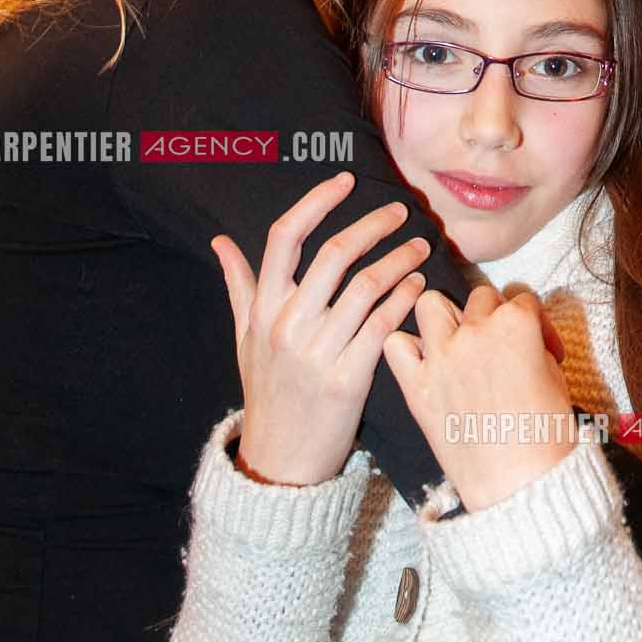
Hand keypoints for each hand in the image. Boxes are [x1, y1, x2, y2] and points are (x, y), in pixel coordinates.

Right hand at [212, 170, 430, 486]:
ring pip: (365, 287)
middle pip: (334, 254)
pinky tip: (418, 285)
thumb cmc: (267, 392)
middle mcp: (287, 325)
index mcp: (263, 309)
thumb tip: (220, 241)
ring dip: (398, 259)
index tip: (346, 180)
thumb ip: (239, 286)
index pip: (285, 237)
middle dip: (373, 225)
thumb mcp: (244, 338)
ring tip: (420, 246)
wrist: (279, 461)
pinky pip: (382, 326)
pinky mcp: (348, 379)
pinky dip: (403, 299)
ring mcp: (317, 352)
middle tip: (400, 210)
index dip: (317, 201)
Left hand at [383, 285, 577, 510]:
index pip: (522, 299)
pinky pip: (395, 345)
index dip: (535, 322)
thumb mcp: (556, 378)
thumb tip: (524, 341)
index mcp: (517, 324)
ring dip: (446, 317)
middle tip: (500, 346)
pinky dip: (407, 349)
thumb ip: (535, 346)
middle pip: (480, 297)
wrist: (520, 484)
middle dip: (493, 315)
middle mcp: (476, 331)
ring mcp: (442, 356)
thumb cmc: (546, 436)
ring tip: (457, 341)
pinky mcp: (417, 385)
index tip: (540, 345)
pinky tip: (425, 363)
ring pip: (431, 304)